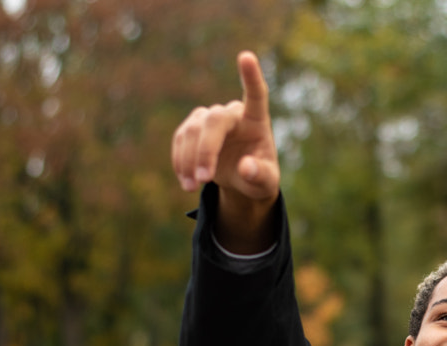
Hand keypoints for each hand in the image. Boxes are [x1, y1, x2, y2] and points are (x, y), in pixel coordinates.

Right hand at [171, 51, 279, 247]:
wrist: (242, 180)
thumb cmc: (260, 177)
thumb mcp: (266, 183)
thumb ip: (260, 175)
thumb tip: (246, 166)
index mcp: (257, 120)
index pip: (256, 94)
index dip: (251, 76)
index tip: (246, 57)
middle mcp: (233, 114)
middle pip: (214, 120)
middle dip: (206, 150)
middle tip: (204, 180)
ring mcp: (210, 118)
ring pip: (192, 130)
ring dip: (189, 160)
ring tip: (192, 187)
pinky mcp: (192, 128)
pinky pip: (180, 140)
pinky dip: (180, 161)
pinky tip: (186, 182)